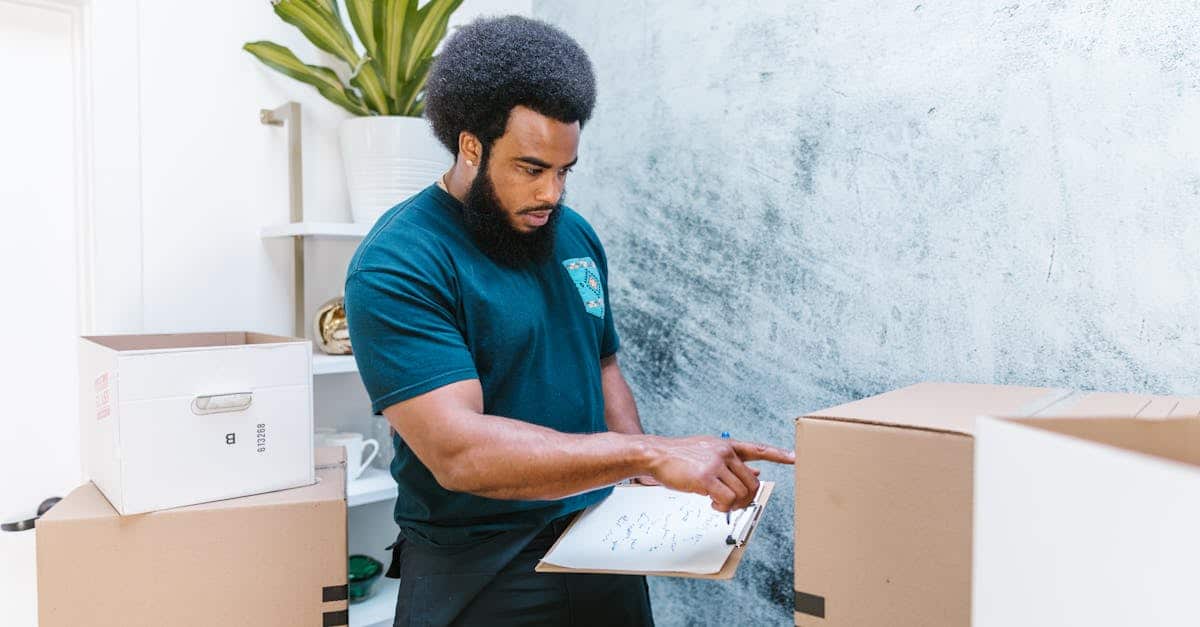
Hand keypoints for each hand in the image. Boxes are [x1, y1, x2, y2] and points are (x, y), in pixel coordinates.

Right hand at [643, 435, 793, 511]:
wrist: (656, 454)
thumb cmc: (679, 457)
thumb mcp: (707, 453)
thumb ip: (730, 463)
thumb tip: (757, 473)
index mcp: (727, 445)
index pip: (757, 448)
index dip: (778, 454)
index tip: (796, 457)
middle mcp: (725, 452)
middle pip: (752, 481)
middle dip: (746, 498)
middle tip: (731, 504)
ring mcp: (716, 464)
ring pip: (742, 492)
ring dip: (733, 505)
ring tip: (718, 504)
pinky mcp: (706, 478)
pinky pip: (727, 499)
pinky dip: (723, 507)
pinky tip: (712, 504)